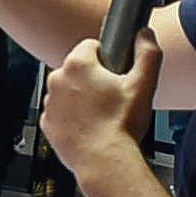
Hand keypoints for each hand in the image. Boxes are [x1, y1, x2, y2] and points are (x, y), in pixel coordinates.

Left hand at [41, 29, 161, 182]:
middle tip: (111, 96)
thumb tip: (145, 35)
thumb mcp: (143, 84)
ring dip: (80, 97)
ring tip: (101, 114)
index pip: (90, 45)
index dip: (106, 57)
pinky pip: (60, 112)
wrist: (104, 161)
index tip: (115, 72)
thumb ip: (148, 53)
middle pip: (78, 68)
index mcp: (78, 64)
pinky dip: (71, 116)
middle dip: (93, 78)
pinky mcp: (47, 122)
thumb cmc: (120, 126)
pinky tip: (89, 125)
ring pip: (67, 90)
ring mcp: (50, 102)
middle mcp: (57, 80)